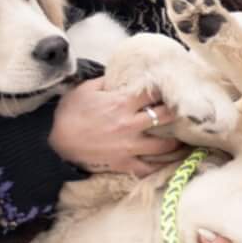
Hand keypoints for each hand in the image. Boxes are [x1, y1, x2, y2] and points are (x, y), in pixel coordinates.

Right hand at [49, 81, 184, 177]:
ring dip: (178, 141)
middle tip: (186, 111)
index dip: (165, 89)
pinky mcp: (124, 164)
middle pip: (166, 116)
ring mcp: (130, 146)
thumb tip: (123, 74)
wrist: (53, 145)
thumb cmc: (68, 114)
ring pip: (165, 145)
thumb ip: (107, 80)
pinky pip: (149, 168)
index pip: (154, 93)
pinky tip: (174, 163)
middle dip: (178, 112)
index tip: (173, 88)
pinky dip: (163, 167)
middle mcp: (131, 124)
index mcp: (122, 103)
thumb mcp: (86, 90)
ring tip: (188, 138)